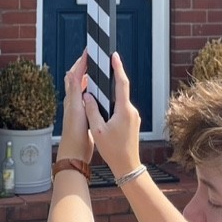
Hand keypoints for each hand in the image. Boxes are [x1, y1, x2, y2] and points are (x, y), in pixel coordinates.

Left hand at [56, 51, 93, 164]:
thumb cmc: (75, 131)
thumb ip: (75, 90)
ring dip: (85, 78)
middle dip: (81, 67)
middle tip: (90, 59)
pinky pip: (86, 98)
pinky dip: (90, 90)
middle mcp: (72, 101)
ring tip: (93, 71)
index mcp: (71, 97)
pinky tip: (96, 93)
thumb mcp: (77, 107)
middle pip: (75, 79)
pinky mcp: (82, 115)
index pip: (75, 74)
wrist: (75, 150)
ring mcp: (77, 108)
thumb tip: (73, 72)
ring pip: (80, 88)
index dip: (81, 62)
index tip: (87, 52)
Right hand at [83, 53, 141, 177]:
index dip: (118, 67)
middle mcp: (131, 111)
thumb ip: (91, 110)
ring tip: (99, 89)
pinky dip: (113, 105)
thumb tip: (87, 95)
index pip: (122, 83)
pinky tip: (104, 109)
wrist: (128, 166)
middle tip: (102, 68)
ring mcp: (133, 116)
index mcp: (124, 110)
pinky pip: (122, 108)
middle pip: (121, 90)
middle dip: (111, 79)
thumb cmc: (114, 150)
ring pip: (120, 100)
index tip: (114, 56)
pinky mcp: (132, 122)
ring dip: (110, 95)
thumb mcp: (98, 130)